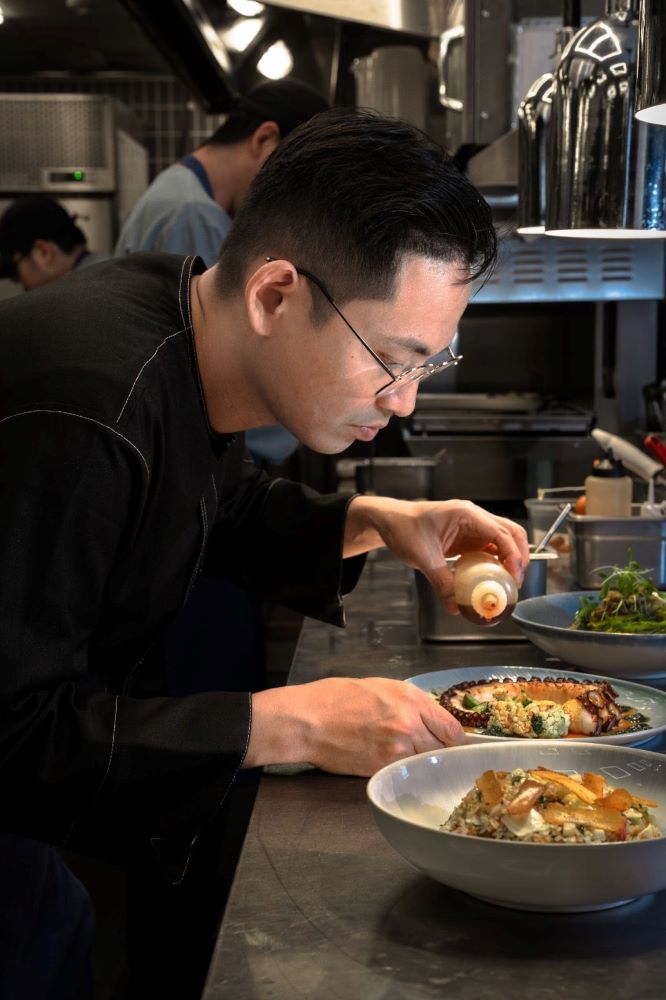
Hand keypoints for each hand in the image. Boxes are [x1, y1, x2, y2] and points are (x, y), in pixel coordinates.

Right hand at [245, 676, 464, 775]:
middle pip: (442, 749)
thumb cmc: (336, 698)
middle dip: (439, 750)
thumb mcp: (380, 687)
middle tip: (430, 750)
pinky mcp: (383, 769)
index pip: (452, 729)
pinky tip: (389, 761)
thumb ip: (410, 704)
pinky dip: (401, 770)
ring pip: (424, 763)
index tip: (453, 742)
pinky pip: (403, 772)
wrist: (308, 721)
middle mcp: (409, 725)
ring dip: (420, 761)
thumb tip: (431, 719)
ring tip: (406, 755)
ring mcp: (397, 750)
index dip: (455, 738)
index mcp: (410, 699)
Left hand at [345, 496, 528, 612]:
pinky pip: (488, 548)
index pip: (500, 532)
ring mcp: (471, 526)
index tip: (514, 576)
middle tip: (517, 581)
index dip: (513, 554)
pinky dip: (495, 562)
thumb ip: (441, 582)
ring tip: (508, 583)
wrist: (390, 521)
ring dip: (509, 559)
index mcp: (466, 514)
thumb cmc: (404, 529)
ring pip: (502, 539)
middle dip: (519, 556)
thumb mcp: (422, 557)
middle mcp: (473, 517)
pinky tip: (492, 578)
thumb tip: (456, 607)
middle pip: (510, 532)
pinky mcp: (467, 536)